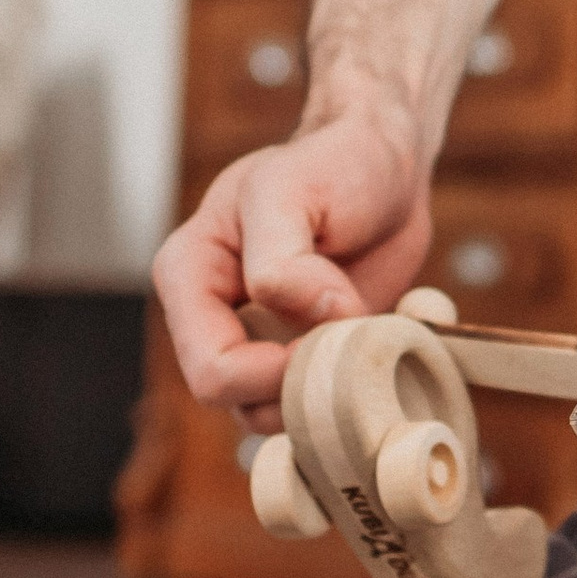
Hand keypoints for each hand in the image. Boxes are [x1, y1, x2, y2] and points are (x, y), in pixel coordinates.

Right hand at [152, 107, 435, 415]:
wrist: (386, 168)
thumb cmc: (332, 163)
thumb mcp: (293, 189)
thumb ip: (283, 259)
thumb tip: (314, 318)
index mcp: (190, 276)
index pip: (212, 369)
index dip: (271, 373)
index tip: (330, 334)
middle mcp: (215, 318)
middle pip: (242, 404)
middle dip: (305, 387)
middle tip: (357, 337)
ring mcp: (261, 342)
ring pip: (281, 414)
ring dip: (336, 392)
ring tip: (374, 333)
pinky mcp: (307, 356)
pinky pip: (323, 403)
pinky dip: (361, 387)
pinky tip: (387, 340)